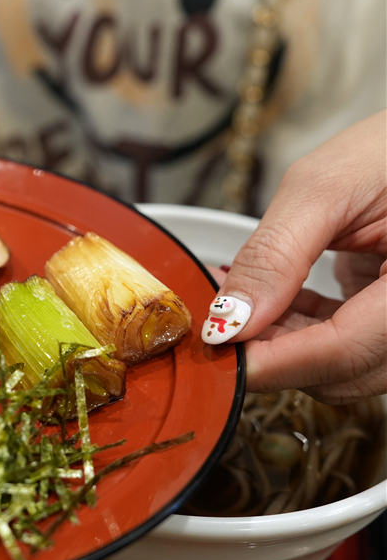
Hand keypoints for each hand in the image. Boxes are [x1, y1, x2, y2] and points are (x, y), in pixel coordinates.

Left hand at [205, 110, 385, 403]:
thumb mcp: (325, 188)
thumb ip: (275, 255)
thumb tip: (229, 319)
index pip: (345, 352)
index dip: (274, 361)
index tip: (217, 351)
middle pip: (342, 372)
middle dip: (271, 353)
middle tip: (213, 322)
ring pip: (338, 365)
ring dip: (277, 341)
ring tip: (227, 302)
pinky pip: (341, 340)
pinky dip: (295, 327)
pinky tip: (257, 301)